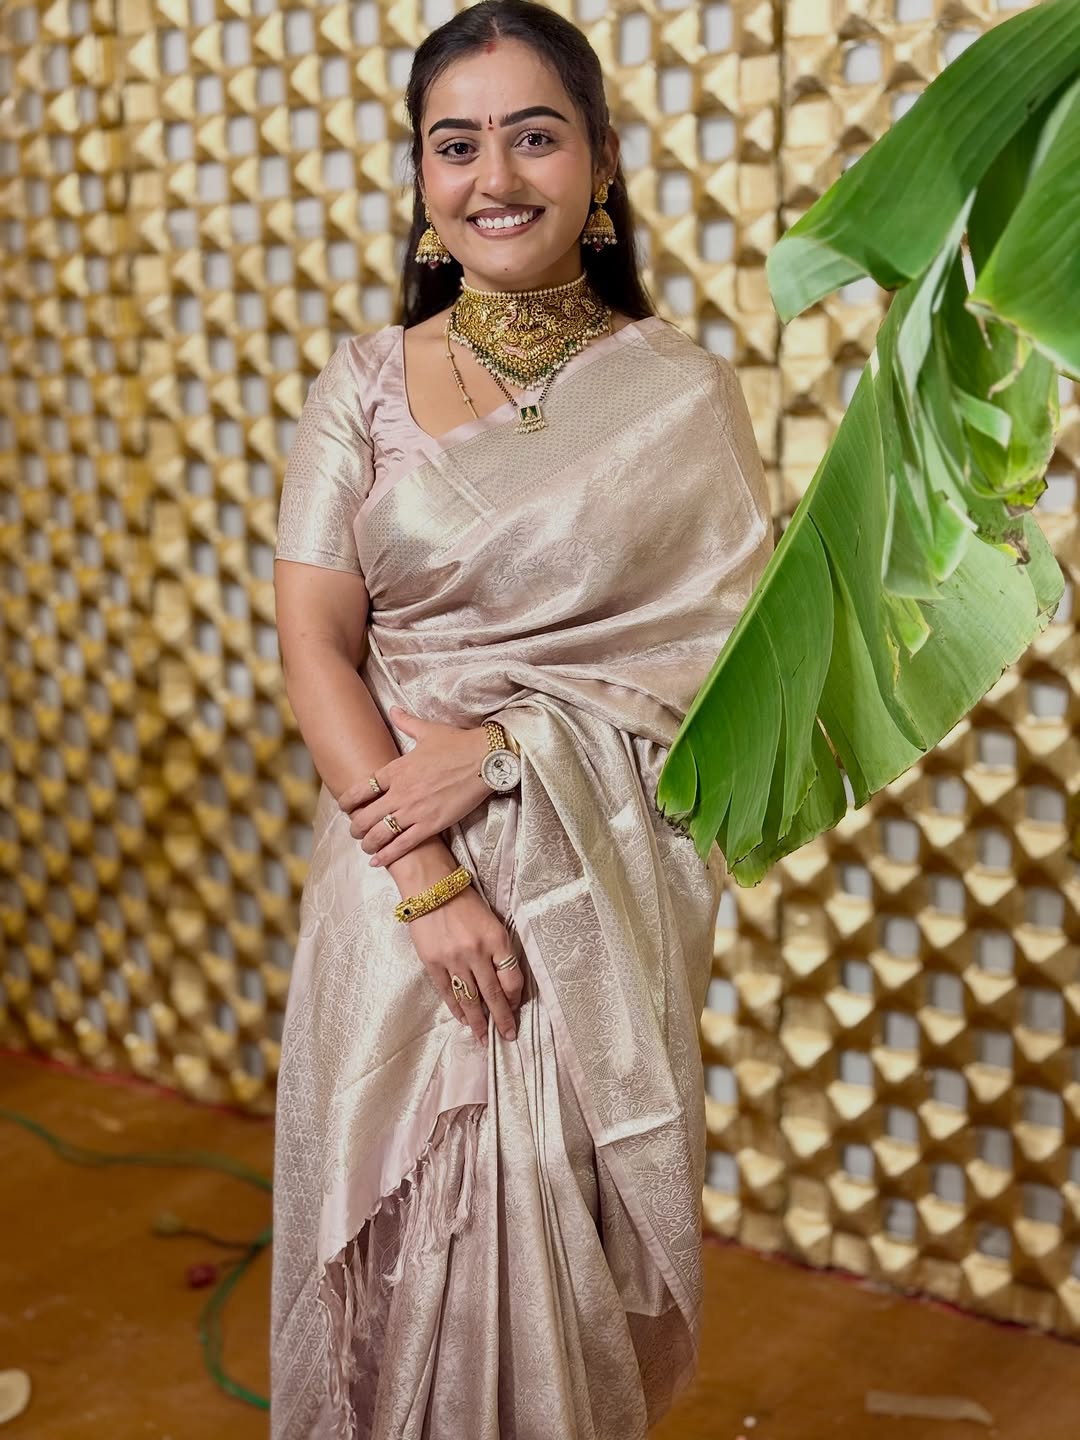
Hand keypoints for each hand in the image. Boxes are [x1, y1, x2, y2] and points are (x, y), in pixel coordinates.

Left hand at [339, 706, 492, 866]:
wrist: (485, 758)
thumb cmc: (458, 743)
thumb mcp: (428, 730)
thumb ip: (406, 722)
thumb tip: (394, 709)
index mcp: (396, 770)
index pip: (361, 789)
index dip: (348, 802)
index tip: (345, 808)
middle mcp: (400, 792)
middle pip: (365, 817)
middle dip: (356, 828)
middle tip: (356, 832)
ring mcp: (414, 811)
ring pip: (379, 834)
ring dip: (368, 843)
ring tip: (367, 847)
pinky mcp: (431, 825)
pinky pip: (402, 845)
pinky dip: (387, 856)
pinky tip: (377, 861)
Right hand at [409, 884, 522, 1043]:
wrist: (430, 887)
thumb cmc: (465, 901)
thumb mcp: (491, 920)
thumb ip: (499, 949)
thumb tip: (504, 982)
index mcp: (497, 939)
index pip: (512, 979)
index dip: (515, 998)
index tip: (516, 1007)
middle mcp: (477, 952)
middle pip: (493, 994)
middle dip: (502, 1019)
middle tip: (508, 1036)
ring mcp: (454, 959)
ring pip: (470, 998)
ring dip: (478, 1021)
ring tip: (483, 1037)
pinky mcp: (433, 963)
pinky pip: (448, 992)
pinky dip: (456, 1008)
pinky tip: (463, 1019)